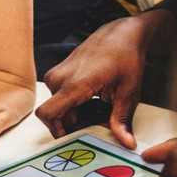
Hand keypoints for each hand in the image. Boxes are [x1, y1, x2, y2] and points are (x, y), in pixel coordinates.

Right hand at [36, 13, 165, 148]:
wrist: (120, 34)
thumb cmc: (125, 56)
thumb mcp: (128, 91)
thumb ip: (122, 119)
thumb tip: (126, 142)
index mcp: (74, 84)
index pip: (48, 114)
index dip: (58, 132)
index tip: (74, 139)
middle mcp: (58, 79)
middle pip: (56, 115)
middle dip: (75, 125)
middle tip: (99, 125)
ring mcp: (55, 75)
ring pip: (57, 108)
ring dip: (75, 115)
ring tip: (100, 110)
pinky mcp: (57, 74)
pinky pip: (59, 98)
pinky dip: (73, 105)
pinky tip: (93, 101)